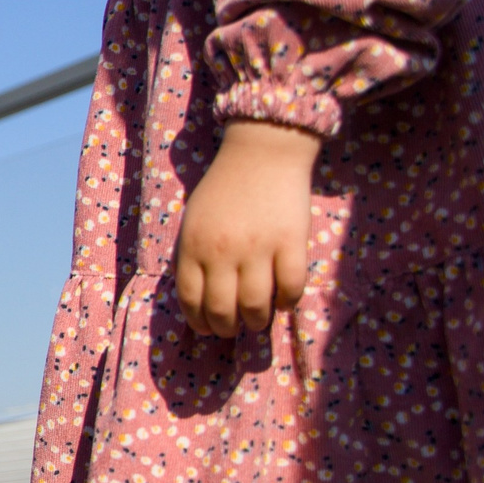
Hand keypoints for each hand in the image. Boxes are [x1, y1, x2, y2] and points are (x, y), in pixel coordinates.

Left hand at [174, 120, 319, 337]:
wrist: (262, 153)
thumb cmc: (224, 188)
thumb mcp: (193, 221)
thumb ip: (193, 256)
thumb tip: (198, 297)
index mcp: (193, 247)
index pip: (191, 300)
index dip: (199, 322)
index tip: (207, 329)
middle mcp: (222, 252)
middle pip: (222, 310)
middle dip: (227, 328)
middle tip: (235, 329)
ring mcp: (258, 248)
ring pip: (256, 305)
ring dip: (257, 321)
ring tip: (259, 320)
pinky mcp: (292, 242)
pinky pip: (291, 287)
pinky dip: (288, 302)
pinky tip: (285, 300)